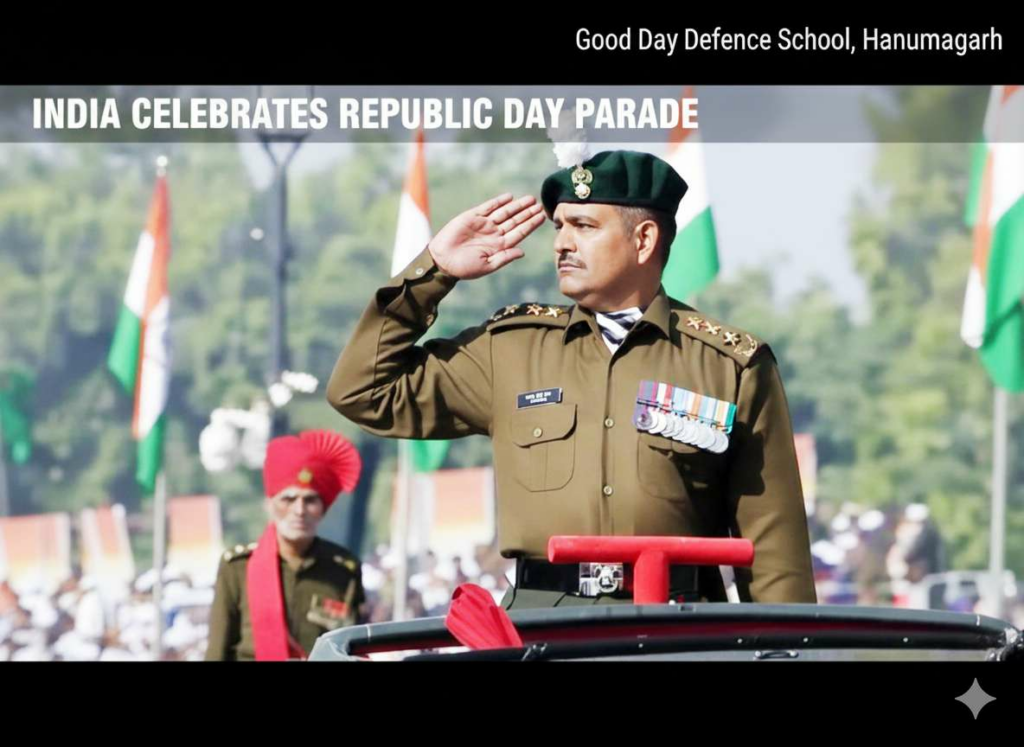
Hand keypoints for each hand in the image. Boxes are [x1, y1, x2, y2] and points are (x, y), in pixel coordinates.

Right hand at [427, 194, 545, 279]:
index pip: (519, 233)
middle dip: (527, 213)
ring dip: (517, 206)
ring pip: (504, 212)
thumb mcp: (487, 265)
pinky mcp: (472, 216)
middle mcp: (494, 233)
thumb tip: (522, 252)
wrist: (442, 260)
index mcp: (499, 246)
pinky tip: (509, 197)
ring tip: (530, 199)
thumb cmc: (464, 268)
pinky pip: (488, 207)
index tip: (542, 217)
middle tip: (539, 205)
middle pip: (515, 221)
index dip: (531, 225)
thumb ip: (504, 257)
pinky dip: (498, 202)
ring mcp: (484, 224)